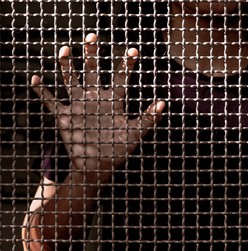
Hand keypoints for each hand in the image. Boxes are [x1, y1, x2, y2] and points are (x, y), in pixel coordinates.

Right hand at [31, 33, 164, 180]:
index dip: (127, 65)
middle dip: (92, 54)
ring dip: (67, 66)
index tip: (133, 51)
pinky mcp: (64, 117)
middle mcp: (95, 99)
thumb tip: (163, 103)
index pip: (121, 79)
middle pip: (93, 72)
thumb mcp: (135, 134)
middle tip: (92, 36)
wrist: (97, 167)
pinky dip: (42, 91)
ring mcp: (79, 106)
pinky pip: (50, 101)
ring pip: (71, 81)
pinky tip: (35, 78)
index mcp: (114, 101)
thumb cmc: (118, 150)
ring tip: (66, 49)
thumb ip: (148, 119)